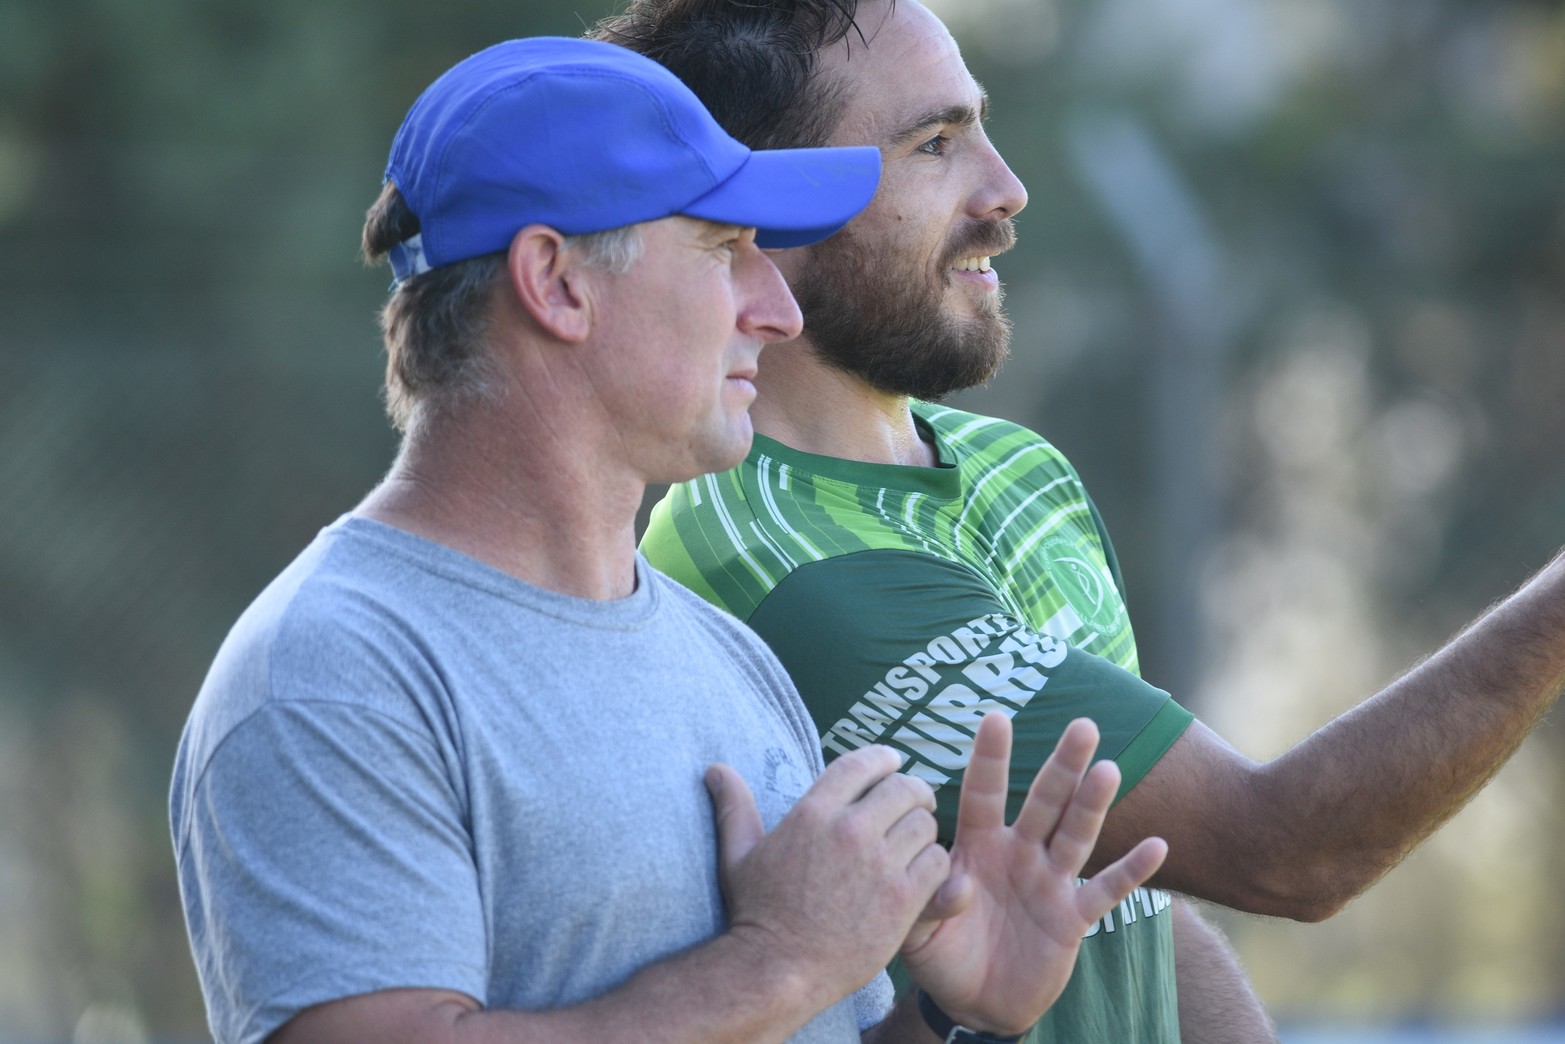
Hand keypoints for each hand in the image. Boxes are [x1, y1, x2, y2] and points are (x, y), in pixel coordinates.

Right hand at [705, 745, 950, 1008]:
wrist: (779, 970)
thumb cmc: (757, 913)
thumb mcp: (738, 854)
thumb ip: (734, 807)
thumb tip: (715, 769)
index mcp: (813, 812)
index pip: (861, 763)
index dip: (883, 758)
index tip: (894, 762)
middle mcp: (849, 830)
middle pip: (903, 788)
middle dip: (913, 791)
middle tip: (916, 802)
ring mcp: (879, 864)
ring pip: (924, 823)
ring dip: (924, 828)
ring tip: (918, 840)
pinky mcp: (902, 899)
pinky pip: (937, 862)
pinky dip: (934, 863)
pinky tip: (924, 872)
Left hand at [899, 713, 1168, 1035]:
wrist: (974, 1002)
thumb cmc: (941, 954)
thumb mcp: (916, 930)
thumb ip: (929, 901)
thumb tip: (958, 884)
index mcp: (977, 846)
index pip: (982, 794)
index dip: (989, 758)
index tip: (996, 717)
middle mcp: (1018, 853)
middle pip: (1043, 802)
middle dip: (1062, 766)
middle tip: (1082, 725)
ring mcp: (1049, 883)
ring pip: (1075, 835)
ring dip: (1093, 804)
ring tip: (1109, 768)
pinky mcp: (1072, 919)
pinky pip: (1106, 891)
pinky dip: (1131, 871)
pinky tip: (1157, 846)